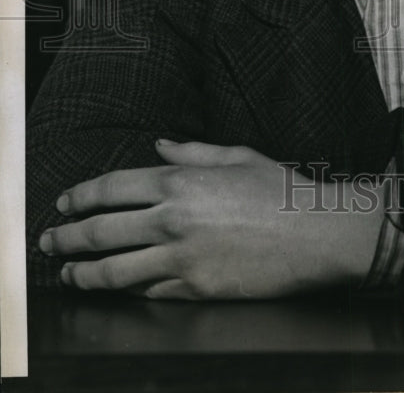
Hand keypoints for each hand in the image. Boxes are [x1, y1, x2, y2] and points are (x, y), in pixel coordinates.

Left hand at [39, 140, 383, 299]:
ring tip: (69, 272)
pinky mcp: (195, 290)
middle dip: (68, 236)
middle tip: (51, 240)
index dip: (82, 196)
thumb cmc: (281, 190)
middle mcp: (173, 220)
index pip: (112, 188)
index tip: (65, 202)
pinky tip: (118, 288)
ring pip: (114, 271)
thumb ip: (193, 152)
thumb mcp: (238, 156)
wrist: (315, 233)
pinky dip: (128, 290)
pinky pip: (149, 292)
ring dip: (83, 272)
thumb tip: (160, 148)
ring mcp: (181, 259)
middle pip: (102, 232)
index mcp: (181, 181)